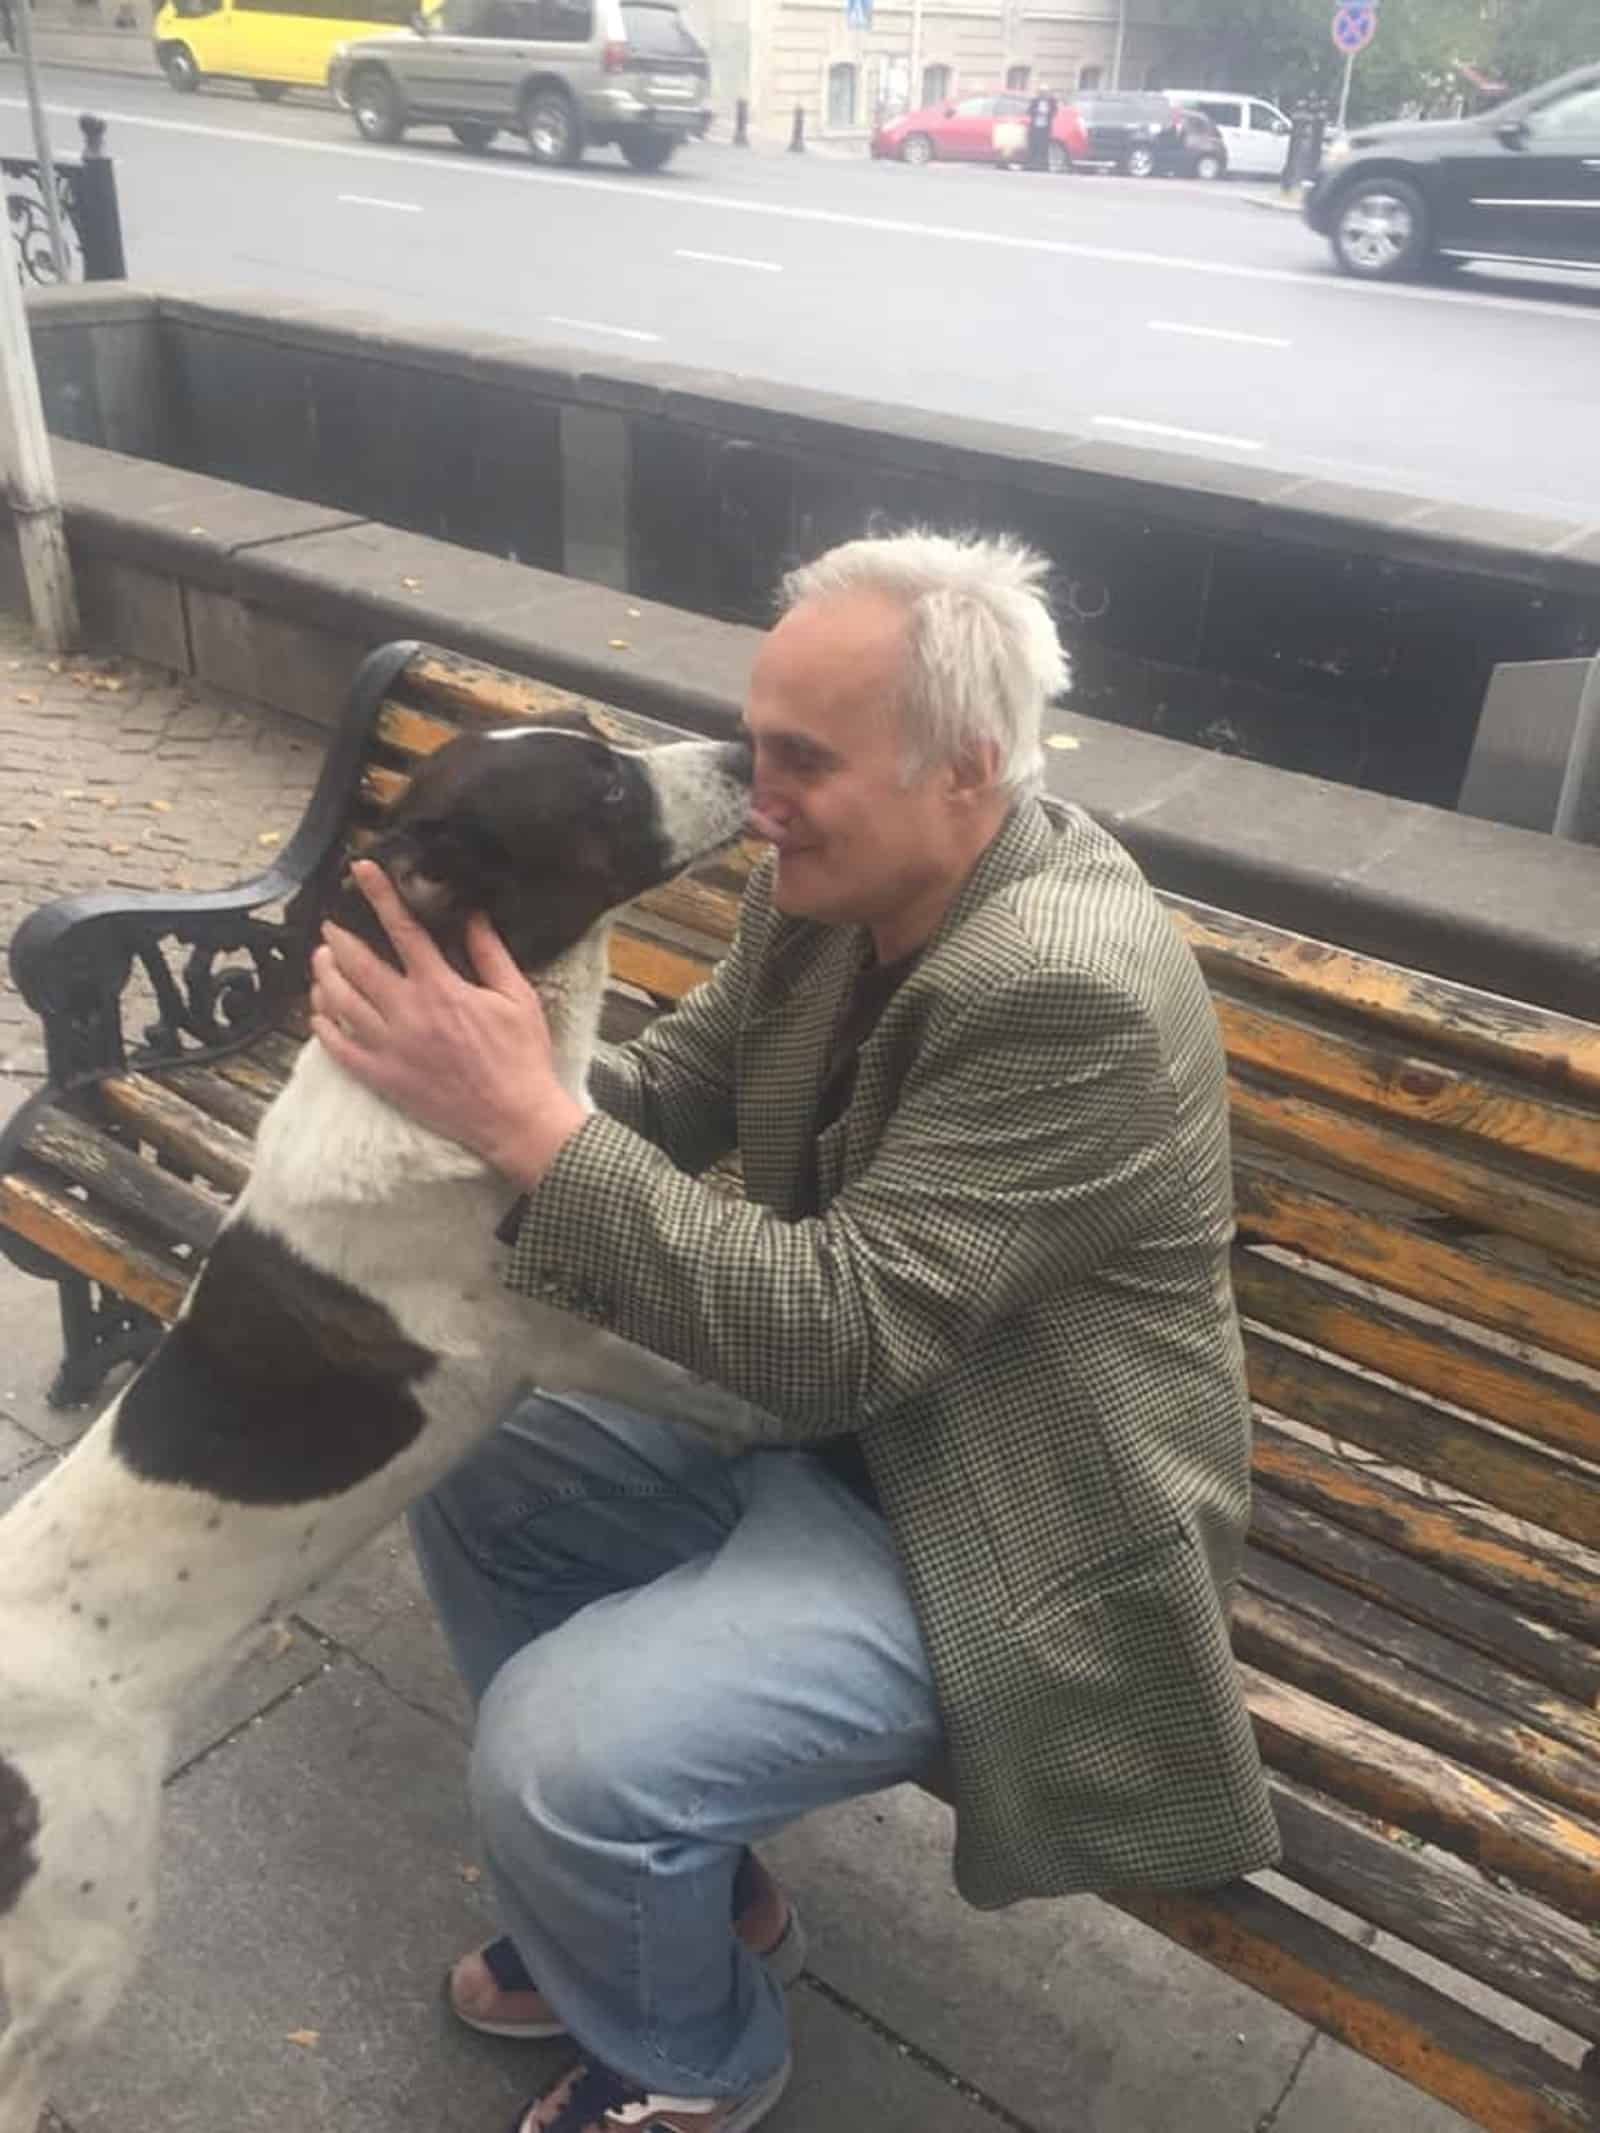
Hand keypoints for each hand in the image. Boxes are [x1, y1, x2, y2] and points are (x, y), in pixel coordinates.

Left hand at [309, 860, 585, 1188]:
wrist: (515, 1119)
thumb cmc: (523, 1057)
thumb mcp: (518, 998)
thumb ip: (491, 954)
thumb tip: (472, 916)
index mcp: (442, 988)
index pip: (403, 930)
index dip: (379, 895)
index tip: (360, 870)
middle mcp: (408, 1013)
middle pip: (357, 964)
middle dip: (337, 938)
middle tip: (329, 925)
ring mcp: (390, 1047)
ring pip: (340, 1002)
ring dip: (325, 976)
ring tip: (321, 961)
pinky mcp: (382, 1078)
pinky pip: (339, 1047)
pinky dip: (323, 1025)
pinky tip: (319, 1013)